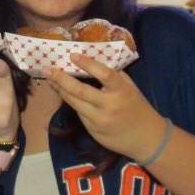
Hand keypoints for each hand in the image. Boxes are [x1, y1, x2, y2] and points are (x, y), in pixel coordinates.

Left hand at [49, 54, 167, 161]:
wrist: (146, 139)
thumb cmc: (137, 107)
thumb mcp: (130, 88)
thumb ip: (114, 76)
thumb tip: (92, 60)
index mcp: (122, 91)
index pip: (105, 74)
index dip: (88, 64)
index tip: (73, 55)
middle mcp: (109, 106)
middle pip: (80, 91)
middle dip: (61, 79)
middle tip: (47, 69)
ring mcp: (99, 120)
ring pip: (74, 102)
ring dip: (60, 90)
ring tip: (50, 79)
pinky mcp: (93, 130)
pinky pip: (78, 112)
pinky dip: (69, 101)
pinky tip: (62, 92)